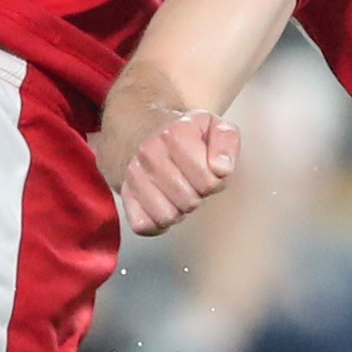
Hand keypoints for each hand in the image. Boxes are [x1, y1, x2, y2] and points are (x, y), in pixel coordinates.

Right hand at [116, 108, 238, 235]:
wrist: (145, 130)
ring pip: (167, 216)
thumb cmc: (186, 134)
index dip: (216, 180)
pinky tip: (164, 203)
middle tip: (193, 181)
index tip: (209, 169)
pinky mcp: (124, 194)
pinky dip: (157, 222)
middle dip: (197, 195)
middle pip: (189, 201)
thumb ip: (226, 141)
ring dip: (179, 210)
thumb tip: (222, 169)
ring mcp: (133, 174)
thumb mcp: (213, 126)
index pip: (208, 181)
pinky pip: (144, 225)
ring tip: (179, 191)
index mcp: (174, 133)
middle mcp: (149, 152)